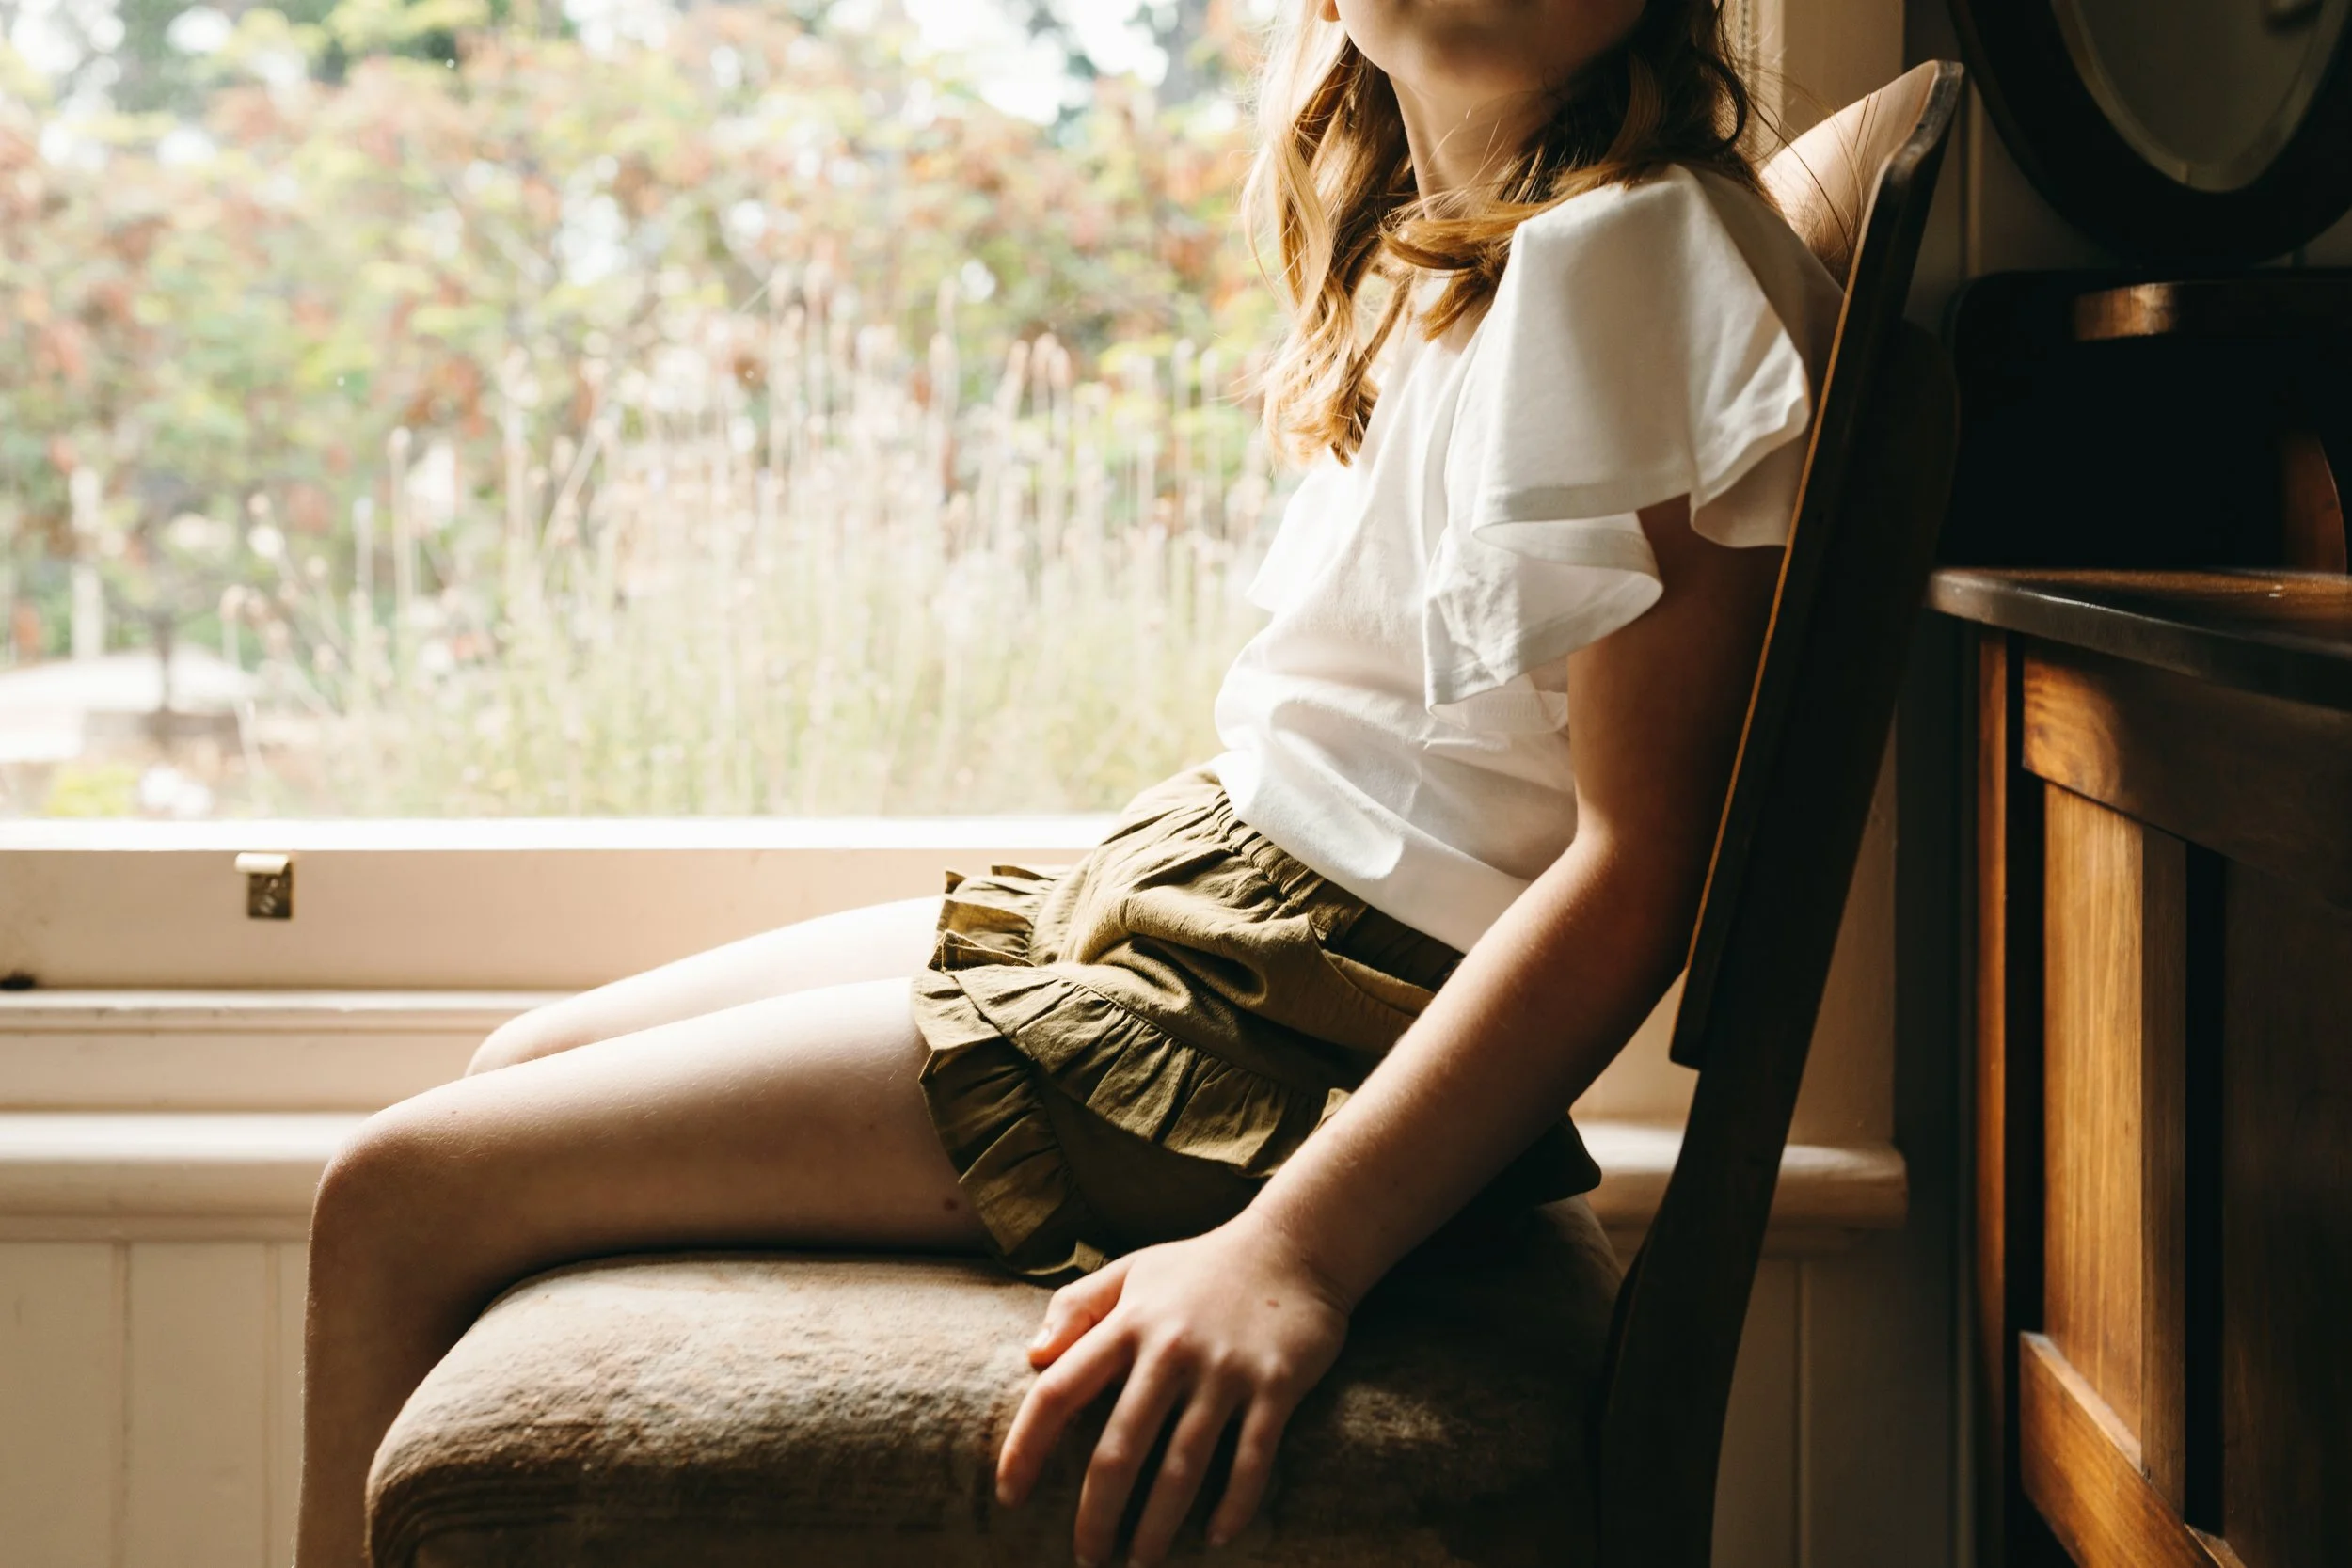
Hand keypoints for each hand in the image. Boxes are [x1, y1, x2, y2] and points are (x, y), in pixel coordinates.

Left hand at [994, 1217, 1351, 1566]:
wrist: (1296, 1245)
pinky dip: (1234, 1505)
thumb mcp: (1132, 1270)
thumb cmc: (1201, 1266)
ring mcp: (1225, 1369)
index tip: (1009, 1495)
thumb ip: (1077, 1306)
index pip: (1059, 1390)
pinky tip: (1216, 1537)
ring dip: (1158, 1526)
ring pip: (1182, 1466)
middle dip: (1096, 1515)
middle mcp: (1171, 1348)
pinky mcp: (1276, 1385)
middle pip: (1118, 1448)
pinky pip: (1251, 1459)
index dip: (1026, 1447)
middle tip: (1088, 1558)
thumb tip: (1032, 1357)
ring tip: (1141, 1562)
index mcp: (1128, 1321)